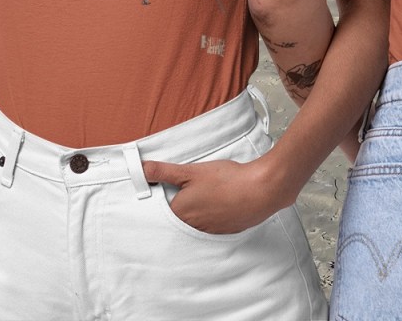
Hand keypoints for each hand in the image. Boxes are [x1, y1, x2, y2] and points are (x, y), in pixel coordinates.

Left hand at [142, 156, 293, 233]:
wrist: (260, 190)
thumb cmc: (226, 180)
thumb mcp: (192, 170)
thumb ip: (165, 171)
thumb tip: (142, 169)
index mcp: (180, 213)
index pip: (160, 212)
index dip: (161, 200)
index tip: (163, 192)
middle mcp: (191, 228)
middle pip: (177, 220)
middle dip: (179, 207)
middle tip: (186, 191)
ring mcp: (208, 232)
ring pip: (194, 224)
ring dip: (195, 213)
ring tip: (203, 197)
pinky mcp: (224, 232)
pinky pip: (210, 227)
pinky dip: (211, 217)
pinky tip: (218, 204)